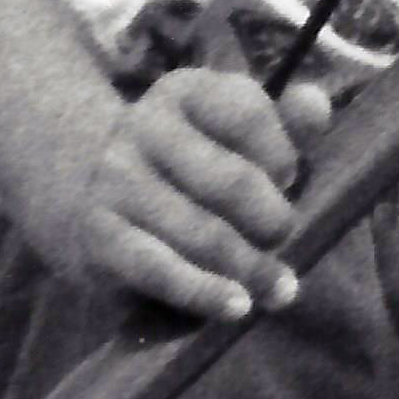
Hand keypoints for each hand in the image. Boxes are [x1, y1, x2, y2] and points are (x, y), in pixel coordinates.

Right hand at [40, 57, 325, 325]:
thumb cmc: (186, 163)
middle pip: (232, 182)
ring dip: (250, 266)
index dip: (282, 155)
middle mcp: (143, 128)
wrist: (82, 188)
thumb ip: (285, 122)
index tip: (288, 179)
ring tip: (281, 290)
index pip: (248, 115)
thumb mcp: (230, 131)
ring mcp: (117, 182)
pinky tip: (238, 307)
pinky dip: (204, 292)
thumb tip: (316, 104)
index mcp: (184, 92)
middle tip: (284, 238)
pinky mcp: (102, 237)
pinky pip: (161, 270)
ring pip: (203, 233)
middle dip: (272, 220)